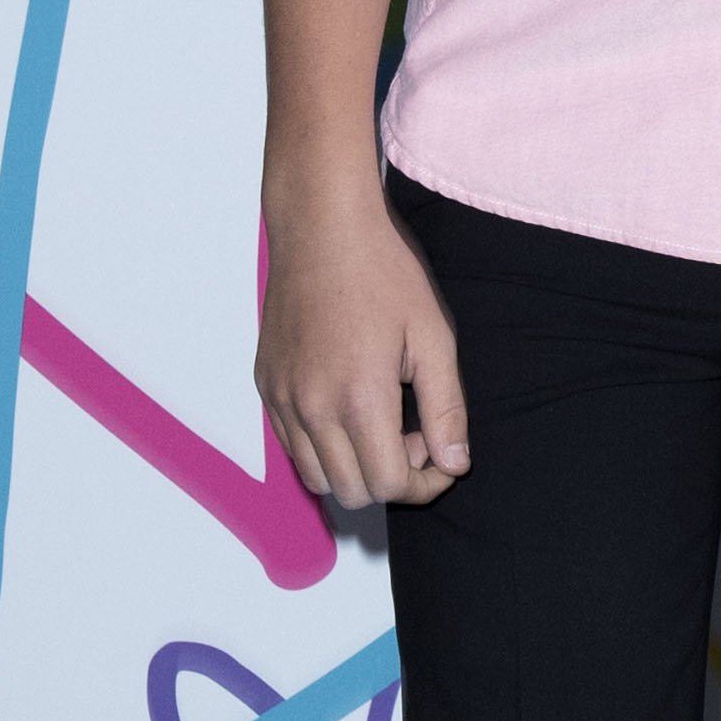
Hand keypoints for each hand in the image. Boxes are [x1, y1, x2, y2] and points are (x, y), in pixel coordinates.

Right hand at [257, 191, 471, 508]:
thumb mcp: (433, 340)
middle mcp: (311, 408)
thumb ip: (446, 410)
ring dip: (354, 467)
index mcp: (359, 400)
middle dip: (391, 478)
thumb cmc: (383, 274)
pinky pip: (292, 445)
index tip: (440, 456)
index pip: (389, 486)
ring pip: (317, 478)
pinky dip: (323, 446)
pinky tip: (348, 404)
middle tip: (412, 433)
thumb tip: (454, 465)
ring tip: (379, 420)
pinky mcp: (266, 386)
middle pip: (352, 493)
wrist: (323, 227)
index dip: (425, 483)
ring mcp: (282, 399)